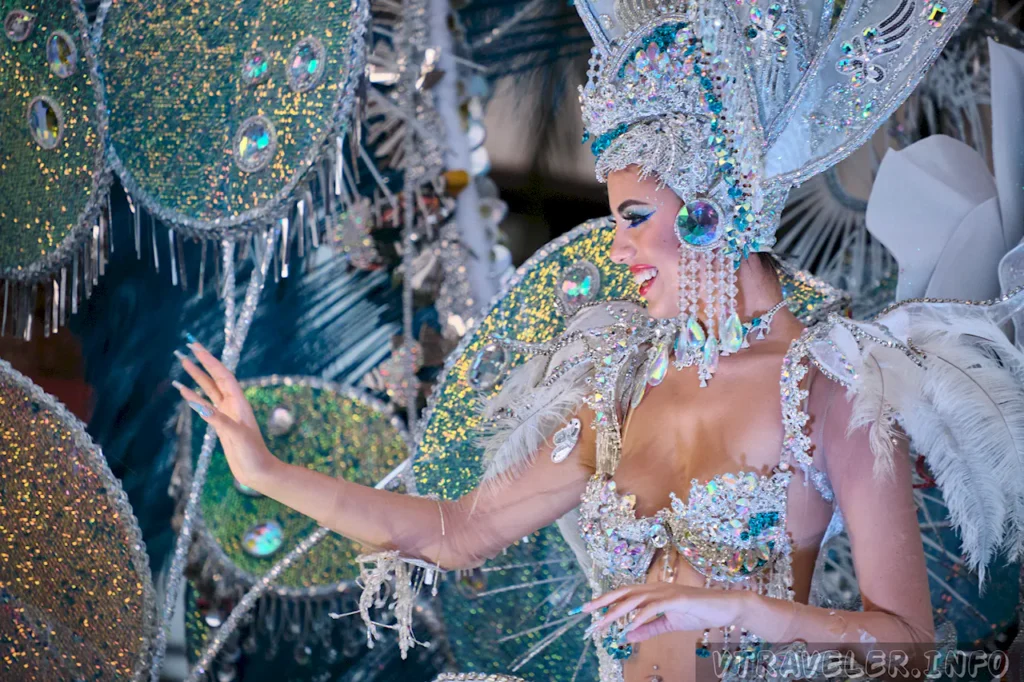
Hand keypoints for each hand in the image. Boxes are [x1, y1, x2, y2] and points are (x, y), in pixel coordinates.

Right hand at [173, 337, 275, 489]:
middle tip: (188, 346)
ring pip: (208, 390)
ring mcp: (226, 413)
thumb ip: (218, 420)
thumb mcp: (237, 435)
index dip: (210, 360)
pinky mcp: (220, 424)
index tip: (196, 347)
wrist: (257, 472)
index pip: (222, 375)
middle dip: (202, 362)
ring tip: (183, 362)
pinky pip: (205, 405)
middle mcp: (233, 404)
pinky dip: (194, 396)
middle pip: (215, 377)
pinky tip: (183, 390)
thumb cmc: (252, 453)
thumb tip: (199, 406)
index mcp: (239, 402)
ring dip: (197, 376)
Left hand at [582, 583, 749, 643]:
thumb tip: (627, 635)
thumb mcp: (669, 623)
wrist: (725, 607)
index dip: (605, 600)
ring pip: (635, 600)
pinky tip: (629, 626)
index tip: (588, 610)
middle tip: (584, 613)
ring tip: (602, 623)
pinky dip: (640, 617)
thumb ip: (648, 628)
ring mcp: (666, 592)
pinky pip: (654, 608)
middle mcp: (656, 588)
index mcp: (653, 592)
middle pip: (623, 593)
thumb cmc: (698, 612)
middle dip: (603, 602)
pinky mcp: (678, 599)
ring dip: (617, 612)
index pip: (624, 594)